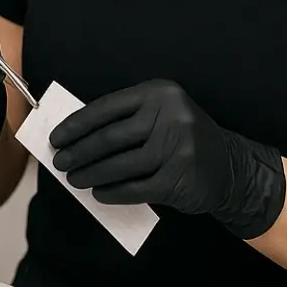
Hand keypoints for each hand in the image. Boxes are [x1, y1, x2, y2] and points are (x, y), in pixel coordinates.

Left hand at [48, 80, 286, 239]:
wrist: (230, 167)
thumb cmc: (183, 139)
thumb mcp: (162, 115)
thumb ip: (126, 120)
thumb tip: (77, 138)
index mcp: (160, 93)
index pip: (106, 107)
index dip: (77, 125)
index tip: (57, 138)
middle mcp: (170, 115)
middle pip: (110, 137)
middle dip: (79, 152)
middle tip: (61, 163)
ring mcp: (176, 148)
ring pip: (119, 164)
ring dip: (90, 174)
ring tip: (75, 179)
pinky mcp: (178, 178)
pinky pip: (135, 188)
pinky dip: (112, 192)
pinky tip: (99, 193)